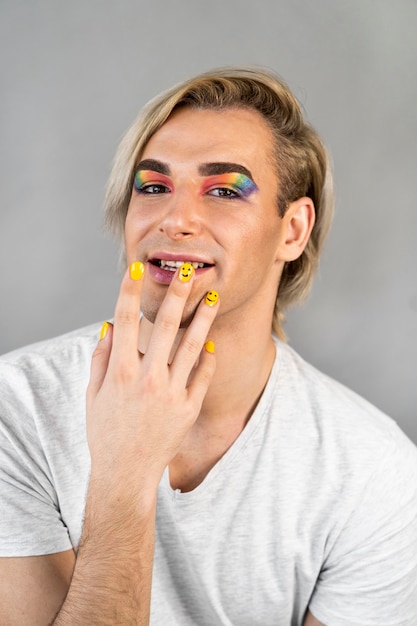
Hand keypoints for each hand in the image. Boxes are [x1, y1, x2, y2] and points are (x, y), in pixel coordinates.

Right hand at [86, 262, 218, 497]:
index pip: (125, 321)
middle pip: (164, 326)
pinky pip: (202, 375)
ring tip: (213, 296)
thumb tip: (109, 326)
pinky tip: (211, 339)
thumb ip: (101, 360)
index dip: (129, 292)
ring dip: (203, 318)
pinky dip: (207, 356)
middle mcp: (147, 379)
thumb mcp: (94, 396)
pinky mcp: (188, 408)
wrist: (126, 474)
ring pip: (191, 346)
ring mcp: (171, 394)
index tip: (136, 269)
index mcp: (121, 373)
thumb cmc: (105, 434)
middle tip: (187, 270)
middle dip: (176, 294)